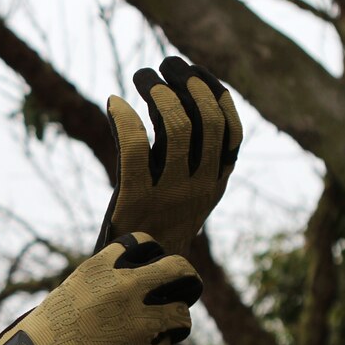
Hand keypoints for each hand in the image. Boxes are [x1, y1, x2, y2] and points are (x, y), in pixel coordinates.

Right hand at [0, 233, 201, 344]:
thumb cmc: (46, 334)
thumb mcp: (71, 292)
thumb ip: (103, 283)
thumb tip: (128, 282)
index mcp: (103, 269)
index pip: (145, 243)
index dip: (153, 255)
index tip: (153, 266)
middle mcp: (127, 290)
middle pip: (179, 268)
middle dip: (185, 277)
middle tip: (183, 287)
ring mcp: (141, 323)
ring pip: (182, 312)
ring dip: (175, 319)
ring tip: (166, 328)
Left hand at [95, 57, 242, 255]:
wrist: (134, 280)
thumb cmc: (154, 234)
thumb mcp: (185, 200)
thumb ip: (193, 162)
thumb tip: (185, 106)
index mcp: (215, 185)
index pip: (230, 129)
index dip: (215, 93)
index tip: (194, 71)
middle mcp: (199, 188)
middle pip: (206, 120)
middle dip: (187, 82)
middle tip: (165, 64)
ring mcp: (169, 194)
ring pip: (177, 126)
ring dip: (158, 91)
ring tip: (142, 75)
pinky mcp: (136, 199)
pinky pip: (135, 147)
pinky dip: (124, 118)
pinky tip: (114, 102)